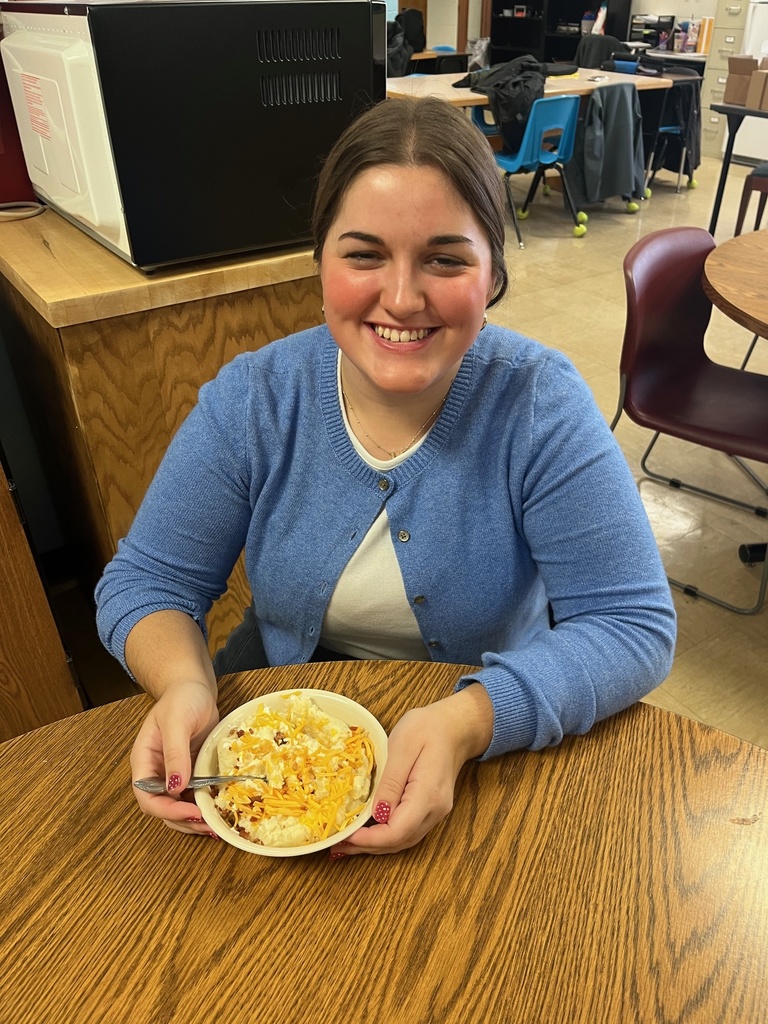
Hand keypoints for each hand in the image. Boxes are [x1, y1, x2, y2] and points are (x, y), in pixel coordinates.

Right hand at [130, 679, 219, 835]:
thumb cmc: (182, 698)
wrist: (194, 688)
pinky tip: (220, 810)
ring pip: (179, 806)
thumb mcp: (177, 721)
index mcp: (144, 760)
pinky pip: (195, 795)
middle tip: (208, 825)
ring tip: (216, 825)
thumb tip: (175, 786)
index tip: (190, 812)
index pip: (146, 795)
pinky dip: (205, 805)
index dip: (166, 809)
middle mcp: (157, 772)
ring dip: (195, 819)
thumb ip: (174, 753)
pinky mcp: (192, 772)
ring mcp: (175, 774)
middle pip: (162, 808)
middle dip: (183, 820)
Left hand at [330, 683, 492, 857]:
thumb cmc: (427, 728)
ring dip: (376, 844)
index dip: (370, 839)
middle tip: (338, 844)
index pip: (398, 831)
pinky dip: (387, 836)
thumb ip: (390, 782)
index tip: (345, 835)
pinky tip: (370, 831)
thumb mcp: (403, 746)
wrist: (455, 726)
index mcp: (428, 795)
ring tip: (348, 842)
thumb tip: (377, 814)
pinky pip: (408, 830)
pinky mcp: (431, 808)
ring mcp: (435, 812)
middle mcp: (435, 810)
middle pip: (400, 841)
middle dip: (368, 846)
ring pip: (404, 840)